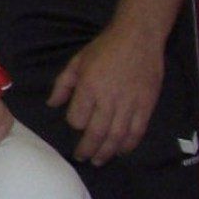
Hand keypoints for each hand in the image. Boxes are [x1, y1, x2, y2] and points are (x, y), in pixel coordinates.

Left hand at [49, 22, 166, 164]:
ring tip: (99, 161)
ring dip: (107, 152)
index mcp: (89, 88)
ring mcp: (130, 104)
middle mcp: (108, 99)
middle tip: (82, 158)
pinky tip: (122, 151)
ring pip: (117, 136)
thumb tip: (51, 104)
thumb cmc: (104, 48)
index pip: (77, 118)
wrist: (138, 37)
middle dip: (88, 149)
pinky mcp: (147, 105)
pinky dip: (129, 144)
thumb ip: (62, 85)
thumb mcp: (76, 62)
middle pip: (96, 132)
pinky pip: (138, 131)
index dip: (74, 124)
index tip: (75, 125)